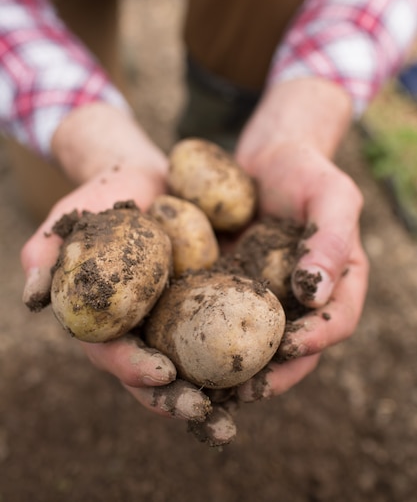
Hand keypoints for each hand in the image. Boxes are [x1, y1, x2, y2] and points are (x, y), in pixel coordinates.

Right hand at [20, 162, 237, 441]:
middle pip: (160, 375)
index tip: (160, 372)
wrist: (148, 178)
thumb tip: (30, 298)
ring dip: (222, 388)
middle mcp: (145, 328)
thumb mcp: (69, 220)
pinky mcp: (210, 301)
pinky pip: (229, 327)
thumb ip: (45, 255)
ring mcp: (179, 319)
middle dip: (181, 399)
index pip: (114, 355)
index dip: (132, 368)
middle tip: (208, 415)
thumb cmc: (102, 198)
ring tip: (250, 400)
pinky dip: (249, 346)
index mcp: (107, 321)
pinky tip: (277, 357)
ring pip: (199, 363)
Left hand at [233, 77, 368, 400]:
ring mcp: (268, 296)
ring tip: (207, 385)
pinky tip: (181, 347)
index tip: (291, 348)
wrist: (266, 158)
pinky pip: (222, 318)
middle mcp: (304, 299)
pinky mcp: (234, 289)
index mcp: (339, 282)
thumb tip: (317, 293)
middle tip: (245, 391)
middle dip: (273, 374)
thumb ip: (331, 238)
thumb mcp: (330, 194)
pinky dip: (206, 337)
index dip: (318, 341)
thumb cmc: (305, 170)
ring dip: (236, 370)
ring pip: (257, 343)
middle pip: (297, 350)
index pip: (338, 321)